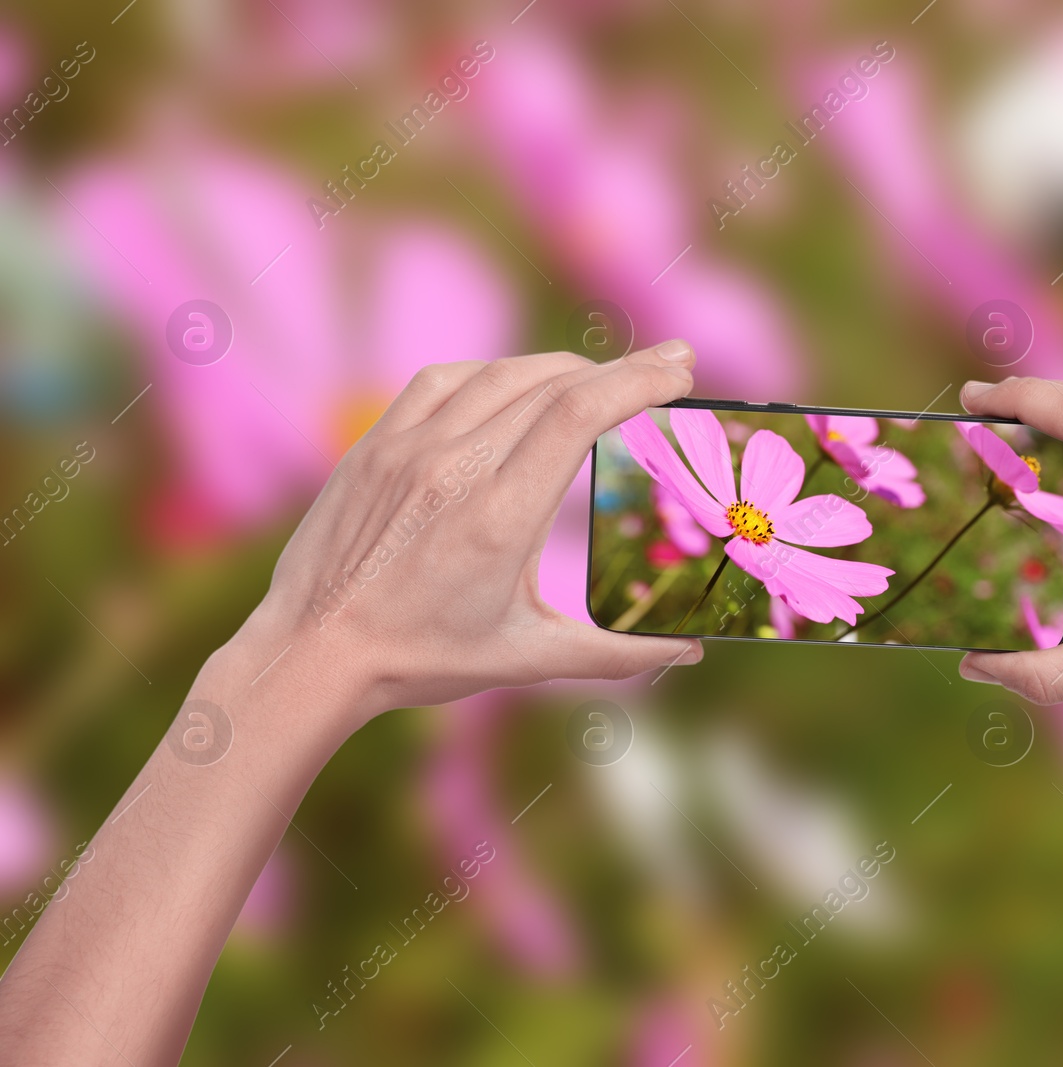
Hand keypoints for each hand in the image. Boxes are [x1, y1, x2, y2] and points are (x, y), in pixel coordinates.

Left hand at [240, 341, 704, 728]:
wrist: (312, 652)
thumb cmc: (421, 659)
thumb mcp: (528, 659)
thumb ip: (618, 654)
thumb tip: (691, 654)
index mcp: (499, 517)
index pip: (578, 414)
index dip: (638, 379)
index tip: (682, 369)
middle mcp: (454, 469)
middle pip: (553, 384)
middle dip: (622, 369)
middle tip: (670, 367)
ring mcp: (408, 448)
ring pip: (502, 374)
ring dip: (563, 368)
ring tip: (602, 379)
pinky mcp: (376, 444)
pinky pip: (445, 380)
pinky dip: (494, 372)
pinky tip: (516, 386)